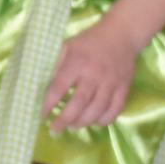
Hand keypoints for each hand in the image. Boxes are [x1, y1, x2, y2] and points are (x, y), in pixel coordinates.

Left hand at [41, 15, 137, 132]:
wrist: (121, 34)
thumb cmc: (90, 40)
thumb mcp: (69, 45)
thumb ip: (56, 63)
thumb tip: (42, 83)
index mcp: (77, 61)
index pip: (59, 86)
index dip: (48, 103)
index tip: (40, 115)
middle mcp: (94, 73)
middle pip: (79, 102)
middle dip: (65, 119)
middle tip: (54, 130)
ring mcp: (111, 82)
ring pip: (97, 110)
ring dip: (83, 122)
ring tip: (72, 127)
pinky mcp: (124, 88)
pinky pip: (115, 110)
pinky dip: (104, 120)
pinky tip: (95, 123)